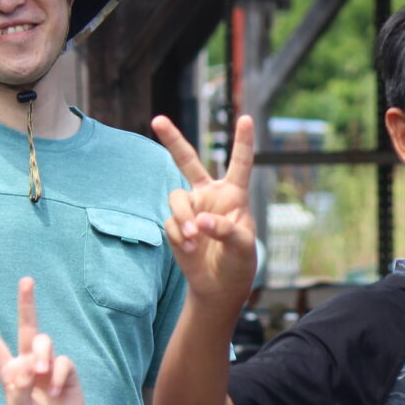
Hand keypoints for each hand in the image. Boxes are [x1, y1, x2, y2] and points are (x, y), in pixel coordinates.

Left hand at [0, 277, 86, 404]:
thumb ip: (18, 390)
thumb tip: (28, 368)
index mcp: (10, 372)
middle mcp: (28, 364)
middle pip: (27, 327)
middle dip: (27, 303)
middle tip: (26, 280)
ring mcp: (48, 366)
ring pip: (45, 343)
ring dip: (42, 356)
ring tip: (40, 377)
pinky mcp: (66, 372)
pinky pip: (62, 362)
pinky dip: (57, 376)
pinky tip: (55, 393)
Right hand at [152, 115, 257, 305]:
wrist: (219, 286)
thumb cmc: (239, 262)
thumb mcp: (243, 246)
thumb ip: (225, 230)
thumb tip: (201, 220)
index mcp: (234, 194)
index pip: (239, 163)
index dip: (243, 141)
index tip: (246, 118)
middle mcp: (210, 195)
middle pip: (188, 161)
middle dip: (173, 140)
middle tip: (158, 119)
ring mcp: (191, 208)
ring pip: (176, 198)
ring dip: (183, 218)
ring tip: (194, 238)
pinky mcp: (176, 225)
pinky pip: (170, 222)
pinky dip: (179, 235)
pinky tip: (191, 249)